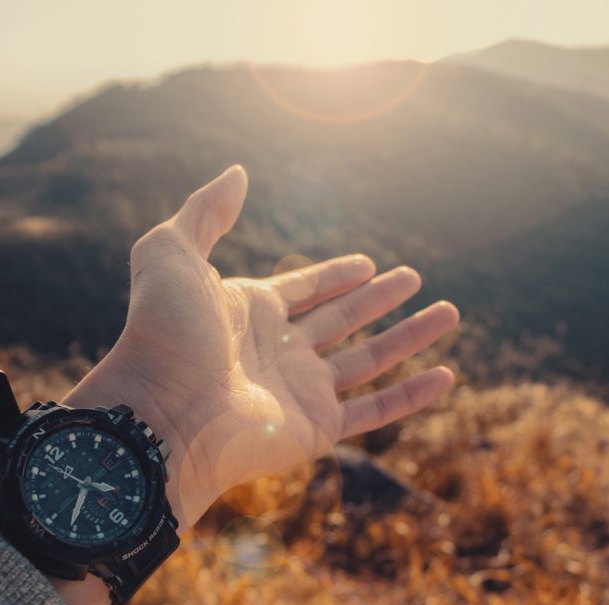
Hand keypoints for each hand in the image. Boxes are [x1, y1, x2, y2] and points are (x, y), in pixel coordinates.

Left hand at [64, 165, 459, 526]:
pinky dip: (411, 396)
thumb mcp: (171, 253)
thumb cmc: (161, 333)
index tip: (369, 263)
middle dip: (379, 299)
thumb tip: (238, 172)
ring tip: (449, 312)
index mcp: (250, 311)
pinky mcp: (316, 428)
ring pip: (368, 360)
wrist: (159, 414)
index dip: (338, 275)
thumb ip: (206, 212)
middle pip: (342, 319)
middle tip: (415, 278)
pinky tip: (446, 376)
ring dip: (409, 337)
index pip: (306, 288)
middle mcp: (278, 351)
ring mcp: (298, 391)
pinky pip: (374, 410)